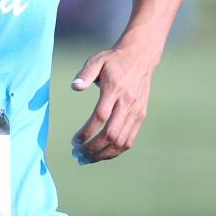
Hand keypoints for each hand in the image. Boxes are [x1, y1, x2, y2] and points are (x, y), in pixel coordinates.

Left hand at [69, 44, 157, 162]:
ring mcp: (136, 112)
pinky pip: (129, 140)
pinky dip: (115, 151)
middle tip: (76, 155)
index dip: (86, 132)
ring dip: (103, 154)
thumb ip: (85, 74)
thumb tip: (74, 87)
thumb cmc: (113, 60)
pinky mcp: (141, 116)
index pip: (100, 117)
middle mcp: (127, 103)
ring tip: (86, 159)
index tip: (74, 141)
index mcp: (115, 90)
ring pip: (121, 142)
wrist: (141, 56)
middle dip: (92, 149)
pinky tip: (101, 154)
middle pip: (111, 134)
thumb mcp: (97, 61)